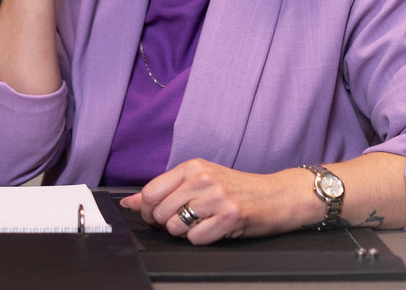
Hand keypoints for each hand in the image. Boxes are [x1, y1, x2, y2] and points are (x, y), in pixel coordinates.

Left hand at [119, 159, 305, 244]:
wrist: (277, 195)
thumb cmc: (237, 189)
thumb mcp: (200, 179)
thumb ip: (165, 189)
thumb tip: (128, 202)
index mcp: (192, 167)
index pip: (149, 191)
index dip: (146, 209)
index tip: (154, 215)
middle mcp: (202, 179)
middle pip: (158, 211)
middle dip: (164, 223)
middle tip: (183, 221)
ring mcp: (216, 197)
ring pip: (175, 227)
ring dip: (184, 232)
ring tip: (201, 223)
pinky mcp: (229, 216)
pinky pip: (196, 239)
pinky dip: (201, 240)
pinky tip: (214, 229)